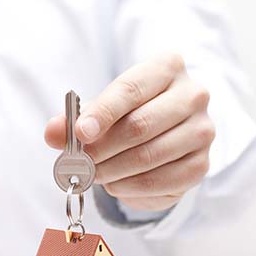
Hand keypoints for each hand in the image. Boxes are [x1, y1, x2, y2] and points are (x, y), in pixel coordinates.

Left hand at [45, 53, 214, 210]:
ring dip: (112, 171)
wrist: (171, 129)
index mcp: (169, 67)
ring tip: (93, 174)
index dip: (103, 113)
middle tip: (79, 163)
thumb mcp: (107, 105)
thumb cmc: (136, 110)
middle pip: (141, 125)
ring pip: (150, 156)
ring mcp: (202, 131)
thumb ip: (78, 117)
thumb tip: (53, 133)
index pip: (131, 89)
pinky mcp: (202, 163)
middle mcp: (194, 96)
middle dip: (102, 148)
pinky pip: (161, 182)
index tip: (79, 133)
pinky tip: (115, 184)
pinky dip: (130, 187)